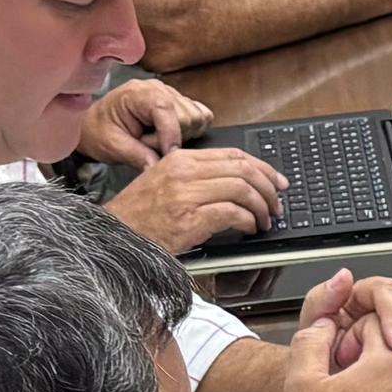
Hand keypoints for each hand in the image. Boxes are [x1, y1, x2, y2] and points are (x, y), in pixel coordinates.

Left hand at [76, 75, 211, 171]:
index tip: (167, 159)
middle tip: (147, 146)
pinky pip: (201, 118)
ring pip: (197, 119)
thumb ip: (137, 156)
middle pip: (188, 117)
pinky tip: (169, 136)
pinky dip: (191, 131)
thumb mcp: (113, 146)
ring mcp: (172, 95)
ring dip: (181, 136)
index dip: (171, 138)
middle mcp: (160, 89)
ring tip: (155, 140)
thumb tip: (159, 168)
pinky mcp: (180, 104)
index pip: (168, 111)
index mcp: (140, 93)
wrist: (93, 126)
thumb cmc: (98, 131)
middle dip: (171, 139)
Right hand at [104, 140, 284, 254]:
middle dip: (268, 189)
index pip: (234, 155)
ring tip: (264, 221)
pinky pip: (232, 213)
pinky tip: (249, 229)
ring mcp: (186, 195)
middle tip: (276, 205)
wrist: (115, 236)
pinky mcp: (189, 219)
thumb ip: (197, 176)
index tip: (276, 181)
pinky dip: (248, 221)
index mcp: (181, 159)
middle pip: (243, 170)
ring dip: (261, 208)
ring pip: (242, 189)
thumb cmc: (140, 215)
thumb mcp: (165, 182)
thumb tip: (238, 182)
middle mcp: (184, 172)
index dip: (263, 168)